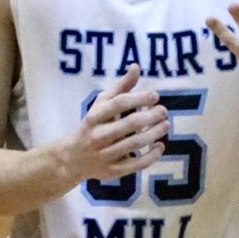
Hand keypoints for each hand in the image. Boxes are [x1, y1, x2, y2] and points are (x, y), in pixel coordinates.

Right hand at [59, 64, 167, 183]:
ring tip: (166, 125)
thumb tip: (136, 66)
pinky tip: (160, 146)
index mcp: (94, 116)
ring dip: (154, 133)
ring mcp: (105, 155)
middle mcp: (98, 135)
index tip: (155, 96)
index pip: (119, 104)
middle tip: (164, 111)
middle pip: (129, 124)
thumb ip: (120, 87)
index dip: (139, 98)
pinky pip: (136, 164)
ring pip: (135, 143)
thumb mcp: (101, 105)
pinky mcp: (112, 171)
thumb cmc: (92, 125)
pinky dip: (151, 156)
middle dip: (151, 116)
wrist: (72, 158)